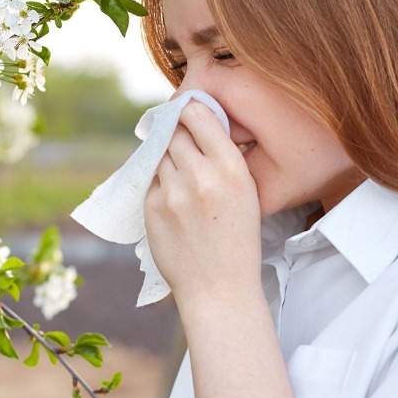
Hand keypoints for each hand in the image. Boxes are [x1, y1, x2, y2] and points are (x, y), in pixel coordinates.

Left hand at [144, 101, 262, 300]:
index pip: (198, 115)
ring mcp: (173, 191)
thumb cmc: (237, 240)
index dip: (189, 109)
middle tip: (181, 142)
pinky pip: (151, 179)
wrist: (219, 288)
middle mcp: (200, 175)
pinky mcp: (152, 207)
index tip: (187, 111)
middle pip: (175, 132)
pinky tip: (174, 199)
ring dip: (167, 158)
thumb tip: (196, 123)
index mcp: (231, 168)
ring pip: (160, 154)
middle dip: (177, 133)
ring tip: (182, 177)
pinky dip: (159, 182)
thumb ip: (223, 158)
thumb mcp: (247, 192)